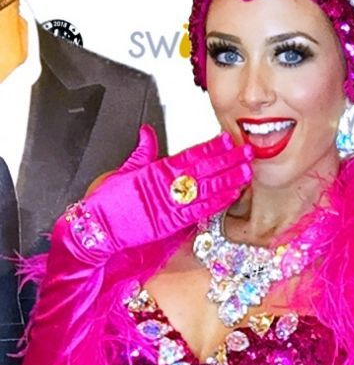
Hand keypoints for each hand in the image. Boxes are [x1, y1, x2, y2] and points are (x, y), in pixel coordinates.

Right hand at [58, 125, 250, 264]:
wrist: (95, 230)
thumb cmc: (105, 204)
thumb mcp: (122, 170)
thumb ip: (140, 152)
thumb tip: (147, 133)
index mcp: (154, 171)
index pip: (188, 155)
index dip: (210, 147)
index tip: (228, 140)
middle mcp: (164, 186)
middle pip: (202, 170)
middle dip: (227, 161)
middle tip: (247, 152)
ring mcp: (168, 206)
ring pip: (204, 189)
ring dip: (227, 180)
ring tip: (246, 171)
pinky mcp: (169, 225)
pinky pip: (198, 211)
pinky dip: (215, 202)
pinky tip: (230, 195)